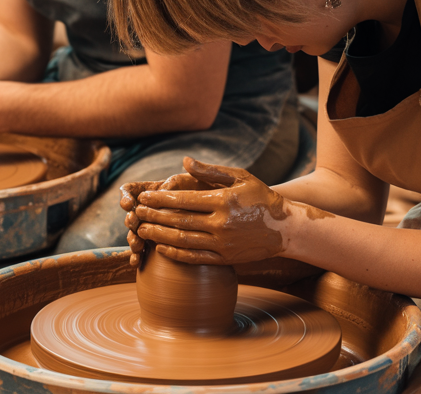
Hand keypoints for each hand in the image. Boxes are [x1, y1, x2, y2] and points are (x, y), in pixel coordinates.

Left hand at [133, 156, 295, 265]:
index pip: (183, 200)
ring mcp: (223, 244)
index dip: (160, 199)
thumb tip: (184, 162)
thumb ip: (210, 171)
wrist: (285, 229)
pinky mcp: (225, 259)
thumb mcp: (239, 177)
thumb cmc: (261, 197)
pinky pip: (195, 258)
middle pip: (179, 220)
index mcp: (223, 201)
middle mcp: (222, 224)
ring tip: (142, 230)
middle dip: (154, 216)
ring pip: (183, 241)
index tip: (143, 197)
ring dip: (159, 236)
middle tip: (135, 213)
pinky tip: (162, 248)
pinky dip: (176, 253)